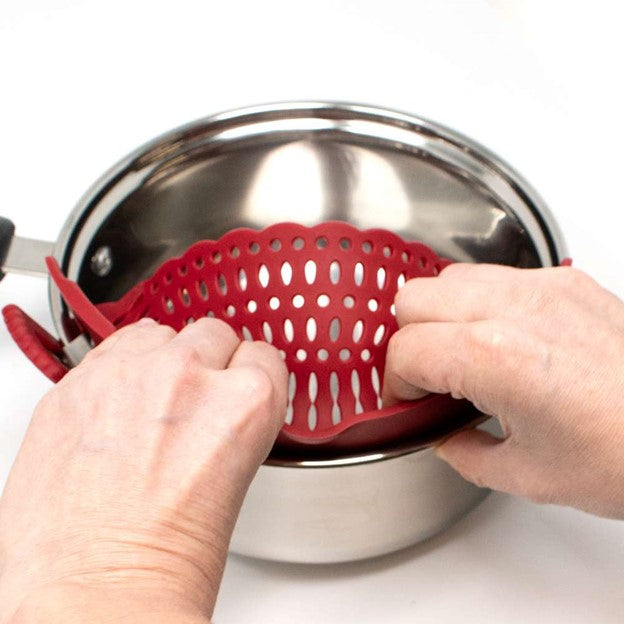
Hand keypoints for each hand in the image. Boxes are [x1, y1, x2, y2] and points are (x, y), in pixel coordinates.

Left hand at [0, 318, 287, 622]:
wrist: (93, 596)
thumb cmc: (165, 561)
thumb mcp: (234, 476)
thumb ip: (234, 419)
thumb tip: (222, 397)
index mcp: (246, 404)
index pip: (263, 355)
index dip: (250, 376)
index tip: (238, 385)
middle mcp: (188, 377)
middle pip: (214, 333)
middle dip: (209, 364)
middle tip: (193, 403)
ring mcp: (127, 375)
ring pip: (160, 333)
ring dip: (161, 359)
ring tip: (150, 405)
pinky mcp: (74, 384)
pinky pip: (111, 349)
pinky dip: (118, 368)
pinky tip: (116, 408)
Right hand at [383, 264, 623, 517]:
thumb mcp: (526, 474)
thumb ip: (460, 450)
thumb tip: (438, 433)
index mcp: (495, 357)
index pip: (406, 351)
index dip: (395, 383)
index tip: (407, 402)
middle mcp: (514, 308)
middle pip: (413, 299)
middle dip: (408, 342)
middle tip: (427, 378)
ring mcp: (542, 288)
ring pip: (449, 278)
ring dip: (439, 316)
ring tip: (460, 355)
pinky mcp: (564, 281)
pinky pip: (494, 276)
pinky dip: (477, 302)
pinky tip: (497, 337)